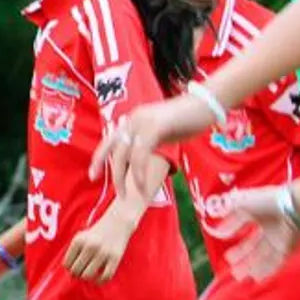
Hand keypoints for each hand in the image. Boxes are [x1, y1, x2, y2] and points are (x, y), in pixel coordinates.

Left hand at [63, 209, 130, 282]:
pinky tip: (99, 277)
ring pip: (87, 275)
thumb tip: (71, 275)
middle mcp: (90, 246)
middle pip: (76, 270)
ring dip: (87, 277)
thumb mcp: (81, 237)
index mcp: (79, 241)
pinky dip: (100, 281)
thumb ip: (73, 253)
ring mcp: (103, 253)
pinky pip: (105, 277)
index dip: (69, 267)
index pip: (66, 264)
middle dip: (77, 273)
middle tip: (82, 270)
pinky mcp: (115, 258)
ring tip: (89, 273)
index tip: (75, 265)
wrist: (117, 222)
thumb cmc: (96, 233)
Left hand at [89, 95, 211, 197]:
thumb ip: (149, 142)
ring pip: (125, 155)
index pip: (109, 140)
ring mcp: (142, 122)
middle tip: (117, 193)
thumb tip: (142, 159)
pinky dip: (140, 172)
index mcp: (133, 120)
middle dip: (112, 173)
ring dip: (125, 177)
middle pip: (114, 150)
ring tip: (131, 195)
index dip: (99, 158)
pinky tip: (143, 185)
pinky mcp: (154, 127)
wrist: (206, 104)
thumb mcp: (162, 132)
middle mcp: (133, 119)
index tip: (93, 175)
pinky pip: (141, 154)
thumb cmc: (189, 119)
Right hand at [223, 186, 299, 280]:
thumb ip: (230, 218)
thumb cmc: (266, 201)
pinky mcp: (287, 249)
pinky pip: (275, 263)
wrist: (293, 207)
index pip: (245, 228)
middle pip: (254, 247)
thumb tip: (219, 231)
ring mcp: (278, 240)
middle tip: (231, 266)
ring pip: (262, 257)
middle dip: (242, 257)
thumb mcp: (241, 205)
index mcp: (260, 216)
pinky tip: (256, 279)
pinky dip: (266, 271)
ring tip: (238, 276)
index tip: (226, 245)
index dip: (234, 235)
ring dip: (250, 267)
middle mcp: (269, 229)